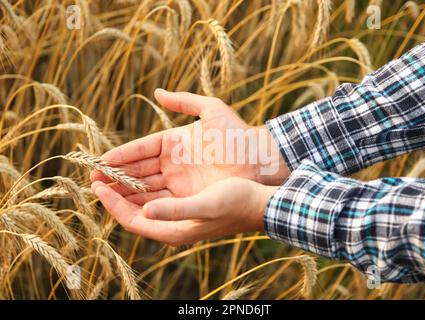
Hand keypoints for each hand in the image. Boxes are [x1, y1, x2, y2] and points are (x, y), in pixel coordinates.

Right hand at [91, 89, 288, 204]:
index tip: (99, 161)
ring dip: (123, 190)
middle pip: (138, 171)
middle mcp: (172, 163)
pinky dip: (142, 203)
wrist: (259, 160)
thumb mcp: (211, 110)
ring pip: (145, 187)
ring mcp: (179, 181)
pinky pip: (160, 200)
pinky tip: (125, 205)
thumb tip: (157, 93)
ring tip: (101, 193)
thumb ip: (184, 101)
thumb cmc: (236, 133)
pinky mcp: (187, 197)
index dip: (120, 156)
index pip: (140, 150)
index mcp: (173, 142)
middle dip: (115, 175)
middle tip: (93, 179)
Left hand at [91, 177, 276, 245]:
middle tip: (95, 175)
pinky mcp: (184, 197)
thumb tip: (145, 210)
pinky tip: (136, 167)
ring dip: (126, 183)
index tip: (97, 185)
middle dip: (114, 191)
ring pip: (144, 196)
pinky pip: (157, 188)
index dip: (112, 203)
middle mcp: (171, 221)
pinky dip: (143, 178)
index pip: (132, 219)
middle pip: (134, 207)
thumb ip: (175, 211)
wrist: (258, 201)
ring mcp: (177, 208)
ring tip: (108, 169)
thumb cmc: (235, 204)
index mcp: (172, 229)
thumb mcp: (205, 207)